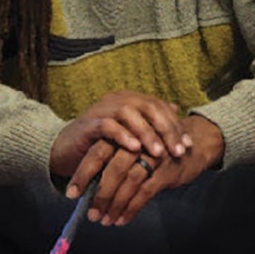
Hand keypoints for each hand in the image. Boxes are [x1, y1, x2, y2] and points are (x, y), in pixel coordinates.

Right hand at [49, 90, 192, 180]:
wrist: (67, 150)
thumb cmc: (103, 144)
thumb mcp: (131, 134)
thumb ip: (152, 122)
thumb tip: (177, 109)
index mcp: (131, 101)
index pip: (159, 107)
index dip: (175, 125)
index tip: (187, 146)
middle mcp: (118, 100)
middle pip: (148, 107)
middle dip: (165, 129)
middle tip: (177, 151)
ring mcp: (102, 109)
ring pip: (129, 113)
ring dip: (146, 133)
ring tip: (158, 153)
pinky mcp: (88, 123)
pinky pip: (107, 125)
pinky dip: (122, 136)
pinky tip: (134, 149)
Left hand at [76, 114, 224, 225]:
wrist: (195, 141)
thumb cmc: (159, 146)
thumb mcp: (135, 146)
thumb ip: (115, 160)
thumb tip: (91, 186)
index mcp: (125, 134)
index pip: (97, 153)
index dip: (83, 174)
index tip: (71, 193)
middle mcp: (137, 143)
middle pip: (111, 169)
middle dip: (98, 194)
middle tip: (90, 213)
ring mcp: (153, 156)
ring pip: (128, 183)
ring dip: (114, 205)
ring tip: (104, 220)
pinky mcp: (167, 171)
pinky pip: (144, 193)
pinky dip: (131, 209)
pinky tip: (121, 220)